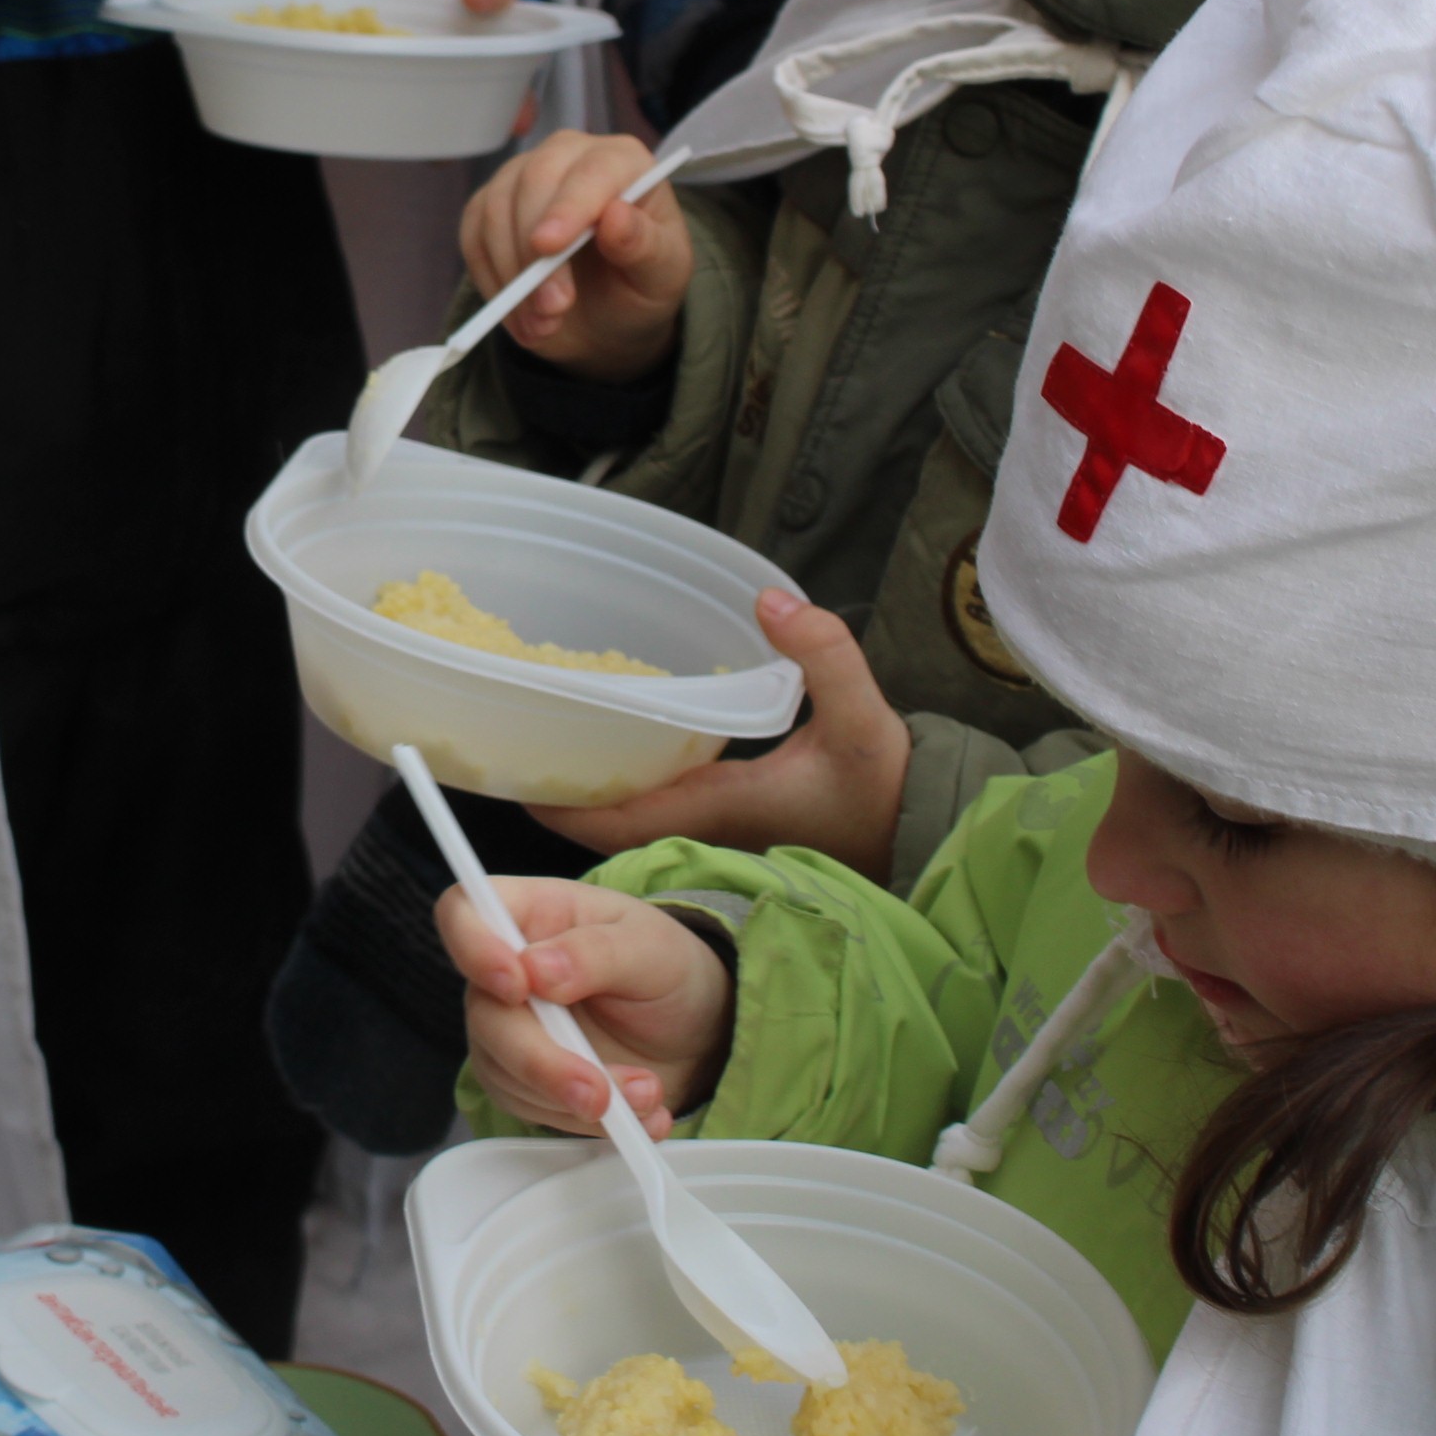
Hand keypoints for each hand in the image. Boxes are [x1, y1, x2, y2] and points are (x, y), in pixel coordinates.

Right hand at [441, 877, 731, 1136]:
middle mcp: (506, 971)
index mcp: (530, 915)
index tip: (517, 987)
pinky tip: (641, 1116)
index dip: (473, 948)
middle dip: (540, 1061)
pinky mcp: (525, 1081)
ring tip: (648, 1095)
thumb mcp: (651, 948)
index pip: (462, 913)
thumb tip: (536, 970)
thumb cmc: (666, 968)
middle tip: (597, 1091)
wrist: (694, 1029)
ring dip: (574, 1100)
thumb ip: (596, 953)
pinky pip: (533, 1109)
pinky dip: (588, 1123)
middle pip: (484, 1013)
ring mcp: (510, 1029)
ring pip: (505, 1072)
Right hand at [460, 131, 692, 383]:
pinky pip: (474, 237)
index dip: (568, 207)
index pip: (592, 171)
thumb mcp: (662, 275)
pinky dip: (491, 281)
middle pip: (534, 182)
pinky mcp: (488, 207)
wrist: (605, 312)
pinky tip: (519, 314)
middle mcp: (568, 156)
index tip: (549, 249)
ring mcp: (522, 177)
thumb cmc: (639, 283)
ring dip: (512, 276)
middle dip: (534, 253)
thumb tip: (616, 217)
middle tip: (552, 310)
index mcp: (622, 160)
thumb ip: (645, 246)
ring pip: (496, 210)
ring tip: (543, 325)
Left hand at [534, 596, 909, 874]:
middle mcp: (703, 829)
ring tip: (553, 739)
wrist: (922, 835)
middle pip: (605, 824)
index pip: (613, 819)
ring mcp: (714, 833)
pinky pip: (661, 812)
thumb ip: (824, 653)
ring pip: (631, 821)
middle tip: (518, 746)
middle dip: (559, 792)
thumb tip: (771, 601)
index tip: (513, 777)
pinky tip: (625, 744)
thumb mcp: (861, 718)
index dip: (558, 804)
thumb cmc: (887, 790)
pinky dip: (631, 787)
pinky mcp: (730, 825)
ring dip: (592, 791)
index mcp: (716, 810)